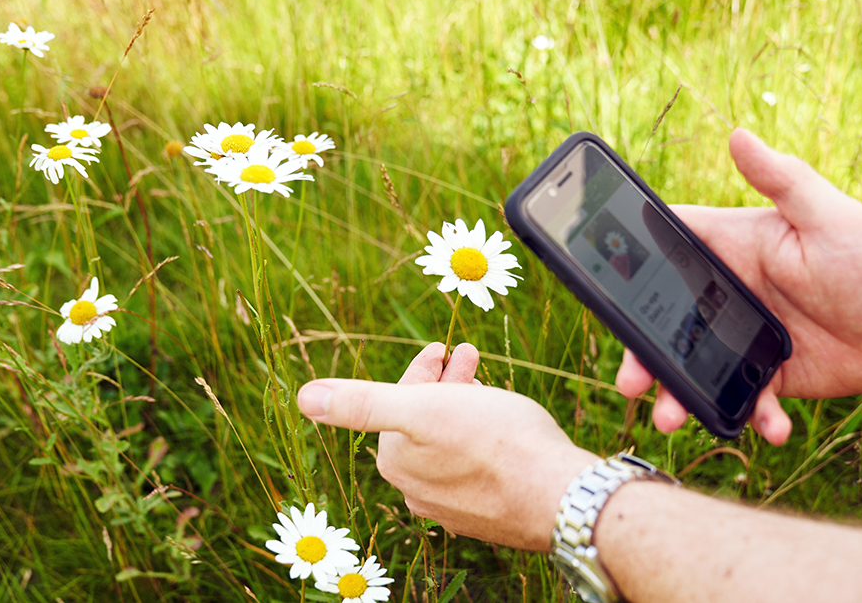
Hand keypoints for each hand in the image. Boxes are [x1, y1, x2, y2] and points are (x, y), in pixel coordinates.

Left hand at [298, 342, 597, 550]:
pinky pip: (477, 465)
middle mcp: (417, 489)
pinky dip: (485, 438)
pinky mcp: (488, 513)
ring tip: (489, 383)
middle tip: (469, 356)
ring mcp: (454, 505)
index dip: (421, 370)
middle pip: (424, 422)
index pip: (398, 402)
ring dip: (465, 406)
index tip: (444, 347)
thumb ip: (362, 403)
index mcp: (396, 460)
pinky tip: (504, 429)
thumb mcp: (422, 407)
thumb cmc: (496, 444)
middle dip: (443, 384)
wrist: (557, 492)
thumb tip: (305, 398)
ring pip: (451, 442)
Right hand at [617, 129, 861, 444]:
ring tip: (671, 419)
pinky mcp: (764, 376)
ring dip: (677, 395)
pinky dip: (750, 417)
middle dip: (642, 352)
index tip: (597, 283)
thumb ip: (784, 181)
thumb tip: (739, 134)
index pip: (667, 245)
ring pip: (692, 367)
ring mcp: (742, 338)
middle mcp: (728, 292)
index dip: (627, 259)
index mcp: (731, 248)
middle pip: (665, 320)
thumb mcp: (832, 217)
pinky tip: (770, 428)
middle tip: (631, 382)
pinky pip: (742, 400)